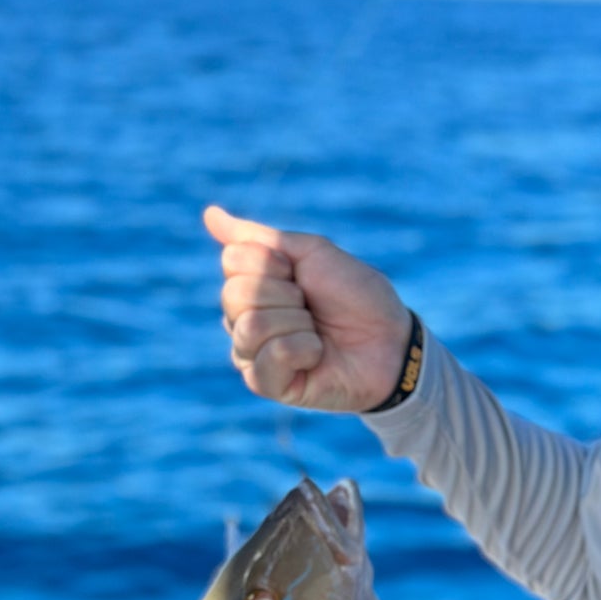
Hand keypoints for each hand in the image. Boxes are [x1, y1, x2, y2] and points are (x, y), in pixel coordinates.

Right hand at [205, 205, 412, 412]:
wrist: (391, 338)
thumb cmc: (356, 296)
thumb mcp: (311, 253)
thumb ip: (258, 238)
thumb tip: (209, 214)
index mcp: (251, 287)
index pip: (233, 261)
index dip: (274, 262)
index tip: (301, 275)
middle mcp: (243, 320)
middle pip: (234, 293)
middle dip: (285, 293)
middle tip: (312, 306)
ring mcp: (252, 355)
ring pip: (250, 326)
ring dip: (297, 322)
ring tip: (317, 331)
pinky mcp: (268, 385)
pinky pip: (269, 357)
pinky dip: (302, 349)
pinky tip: (318, 355)